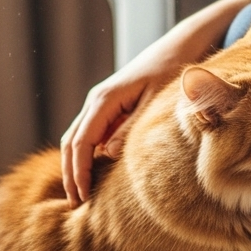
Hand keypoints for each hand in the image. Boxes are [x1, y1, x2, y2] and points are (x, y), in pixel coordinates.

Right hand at [60, 0, 250, 206]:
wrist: (179, 46)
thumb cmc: (172, 72)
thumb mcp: (155, 103)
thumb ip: (131, 129)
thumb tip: (106, 154)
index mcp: (104, 100)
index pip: (81, 143)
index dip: (78, 173)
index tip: (82, 197)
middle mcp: (96, 100)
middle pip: (71, 142)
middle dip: (71, 174)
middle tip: (77, 205)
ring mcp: (100, 103)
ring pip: (76, 138)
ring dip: (75, 166)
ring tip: (81, 195)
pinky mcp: (109, 106)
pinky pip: (90, 133)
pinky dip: (85, 155)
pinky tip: (93, 175)